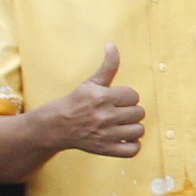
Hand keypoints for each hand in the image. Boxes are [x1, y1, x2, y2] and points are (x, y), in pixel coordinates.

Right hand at [35, 43, 145, 159]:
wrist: (56, 127)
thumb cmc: (76, 102)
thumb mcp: (91, 83)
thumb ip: (107, 66)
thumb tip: (112, 45)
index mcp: (101, 97)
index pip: (133, 95)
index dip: (127, 97)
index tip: (116, 99)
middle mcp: (104, 116)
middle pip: (139, 112)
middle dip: (130, 111)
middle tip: (118, 112)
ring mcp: (105, 134)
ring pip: (139, 130)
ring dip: (133, 128)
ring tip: (121, 125)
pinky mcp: (105, 149)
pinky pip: (133, 150)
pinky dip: (132, 145)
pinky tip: (123, 138)